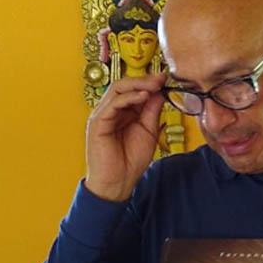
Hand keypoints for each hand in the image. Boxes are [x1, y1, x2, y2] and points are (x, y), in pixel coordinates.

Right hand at [84, 73, 166, 200]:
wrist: (118, 183)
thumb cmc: (130, 161)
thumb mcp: (148, 132)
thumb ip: (152, 112)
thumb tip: (159, 93)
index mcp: (122, 112)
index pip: (133, 89)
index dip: (149, 83)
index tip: (165, 79)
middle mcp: (111, 111)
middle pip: (124, 85)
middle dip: (144, 80)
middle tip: (160, 79)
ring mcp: (103, 115)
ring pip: (117, 89)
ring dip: (137, 84)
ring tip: (154, 85)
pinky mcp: (98, 123)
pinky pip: (113, 103)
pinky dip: (129, 97)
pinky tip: (143, 96)